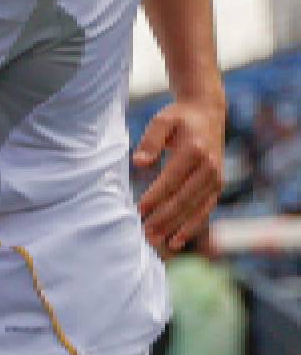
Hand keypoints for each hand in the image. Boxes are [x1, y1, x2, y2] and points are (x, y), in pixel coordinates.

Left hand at [133, 97, 225, 252]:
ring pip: (196, 209)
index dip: (155, 197)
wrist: (207, 113)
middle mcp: (209, 168)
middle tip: (145, 233)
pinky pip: (204, 211)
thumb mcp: (162, 120)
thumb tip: (138, 163)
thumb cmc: (179, 118)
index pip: (172, 180)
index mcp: (194, 152)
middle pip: (184, 199)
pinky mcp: (217, 187)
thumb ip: (150, 141)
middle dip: (165, 218)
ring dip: (176, 227)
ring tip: (157, 241)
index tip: (139, 210)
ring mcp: (216, 179)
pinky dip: (191, 227)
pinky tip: (175, 241)